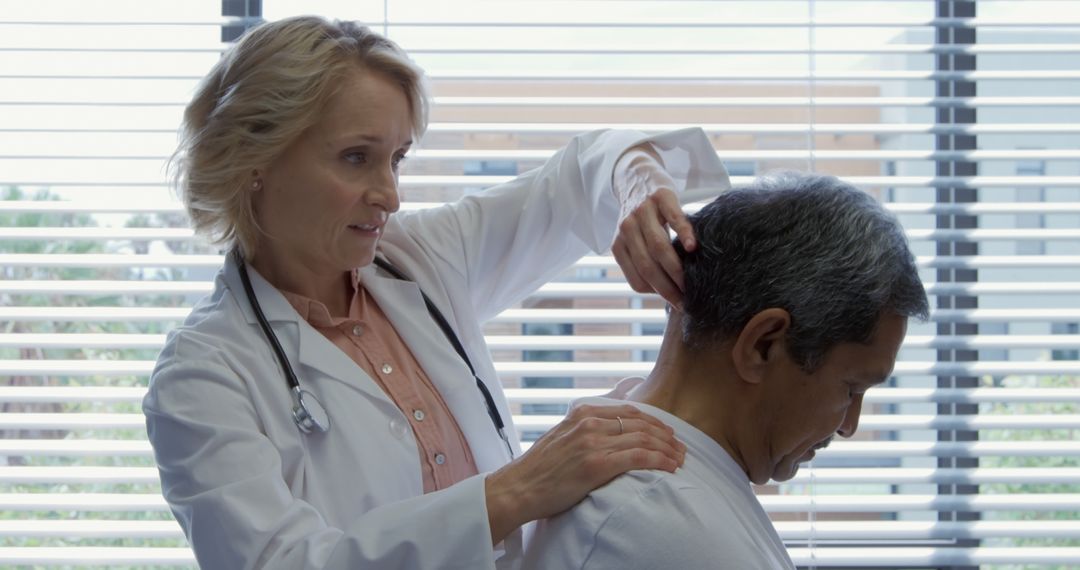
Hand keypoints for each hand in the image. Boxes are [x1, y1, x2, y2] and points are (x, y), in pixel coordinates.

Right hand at [484, 403, 685, 543]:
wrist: (518, 488)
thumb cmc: (540, 469)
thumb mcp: (562, 436)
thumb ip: (585, 429)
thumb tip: (610, 430)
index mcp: (582, 412)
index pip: (629, 411)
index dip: (654, 422)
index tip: (667, 433)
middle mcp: (589, 422)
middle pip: (641, 424)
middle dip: (666, 435)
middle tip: (681, 447)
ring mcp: (593, 442)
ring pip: (644, 439)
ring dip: (667, 449)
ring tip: (680, 459)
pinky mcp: (596, 464)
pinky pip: (638, 457)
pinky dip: (660, 460)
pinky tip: (670, 466)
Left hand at [610, 145, 694, 309]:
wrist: (634, 173)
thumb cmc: (641, 215)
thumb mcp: (633, 239)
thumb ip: (642, 260)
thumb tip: (668, 292)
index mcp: (619, 245)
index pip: (636, 279)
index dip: (657, 293)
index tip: (676, 302)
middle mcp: (627, 229)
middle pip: (647, 266)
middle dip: (667, 288)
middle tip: (686, 301)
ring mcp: (643, 211)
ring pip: (658, 246)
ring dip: (675, 268)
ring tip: (690, 283)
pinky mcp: (661, 196)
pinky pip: (673, 218)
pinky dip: (683, 233)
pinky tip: (694, 247)